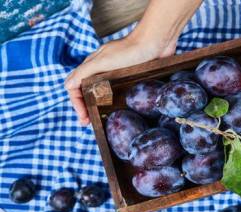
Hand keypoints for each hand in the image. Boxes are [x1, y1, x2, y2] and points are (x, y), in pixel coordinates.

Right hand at [65, 0, 202, 125]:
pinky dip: (113, 102)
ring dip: (98, 106)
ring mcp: (116, 74)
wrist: (156, 42)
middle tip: (89, 123)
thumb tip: (68, 86)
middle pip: (86, 91)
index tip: (84, 118)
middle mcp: (102, 71)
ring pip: (101, 93)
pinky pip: (118, 93)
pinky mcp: (130, 78)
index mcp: (92, 66)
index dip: (76, 104)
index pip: (75, 87)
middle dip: (85, 108)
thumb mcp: (104, 61)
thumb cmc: (130, 50)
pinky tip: (117, 110)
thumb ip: (85, 72)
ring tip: (100, 119)